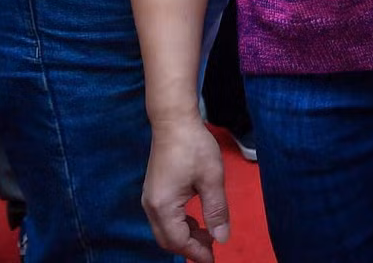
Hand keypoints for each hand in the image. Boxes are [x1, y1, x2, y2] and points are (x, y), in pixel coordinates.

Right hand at [141, 116, 229, 262]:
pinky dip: (181, 225)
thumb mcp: (211, 179)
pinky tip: (198, 222)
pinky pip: (165, 219)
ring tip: (209, 236)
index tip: (214, 259)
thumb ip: (216, 211)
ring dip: (186, 237)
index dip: (197, 253)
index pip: (178, 241)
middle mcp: (151, 207)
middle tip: (213, 249)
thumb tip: (222, 238)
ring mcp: (150, 199)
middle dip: (190, 248)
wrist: (174, 121)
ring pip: (165, 231)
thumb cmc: (194, 147)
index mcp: (163, 206)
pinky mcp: (154, 192)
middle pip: (168, 240)